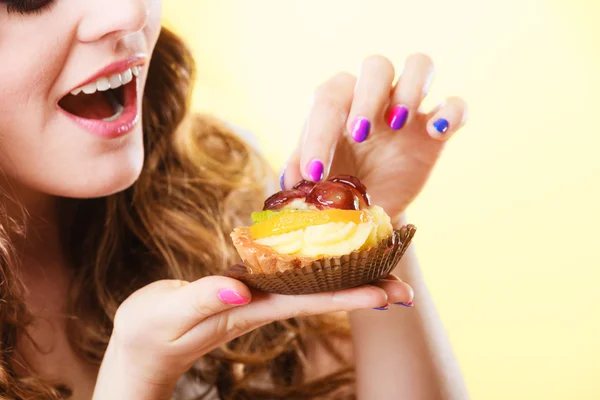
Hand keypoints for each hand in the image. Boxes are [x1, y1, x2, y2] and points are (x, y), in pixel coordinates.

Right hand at [92, 274, 412, 398]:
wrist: (140, 349)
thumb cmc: (148, 335)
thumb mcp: (166, 315)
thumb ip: (201, 299)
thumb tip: (239, 287)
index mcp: (249, 308)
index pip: (309, 300)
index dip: (349, 294)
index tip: (387, 293)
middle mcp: (260, 303)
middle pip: (321, 295)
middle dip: (363, 291)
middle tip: (406, 289)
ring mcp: (254, 297)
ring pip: (309, 285)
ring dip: (347, 278)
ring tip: (385, 272)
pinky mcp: (244, 289)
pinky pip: (288, 275)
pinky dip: (316, 266)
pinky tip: (331, 257)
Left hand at [282, 54, 467, 217]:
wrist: (372, 204)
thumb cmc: (339, 182)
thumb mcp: (319, 178)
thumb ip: (303, 171)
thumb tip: (290, 179)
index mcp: (340, 102)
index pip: (329, 99)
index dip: (318, 134)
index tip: (313, 174)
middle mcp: (374, 97)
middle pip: (376, 66)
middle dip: (368, 95)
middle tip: (361, 133)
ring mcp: (409, 109)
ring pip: (420, 65)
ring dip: (411, 89)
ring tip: (398, 123)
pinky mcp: (435, 129)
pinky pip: (456, 105)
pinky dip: (452, 112)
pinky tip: (437, 132)